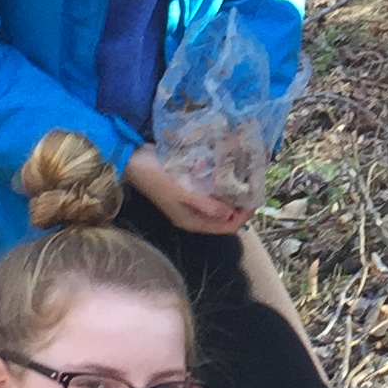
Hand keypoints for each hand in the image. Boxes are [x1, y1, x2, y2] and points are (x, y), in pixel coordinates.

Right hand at [125, 147, 251, 235]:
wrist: (132, 160)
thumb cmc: (157, 176)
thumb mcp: (183, 192)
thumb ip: (207, 205)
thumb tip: (231, 214)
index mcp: (192, 222)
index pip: (226, 227)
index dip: (244, 216)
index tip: (256, 198)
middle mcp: (192, 215)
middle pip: (224, 217)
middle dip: (240, 204)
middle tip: (253, 185)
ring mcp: (189, 202)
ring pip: (218, 203)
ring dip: (231, 193)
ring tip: (244, 178)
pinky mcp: (186, 188)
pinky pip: (210, 191)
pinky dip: (221, 184)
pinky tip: (228, 171)